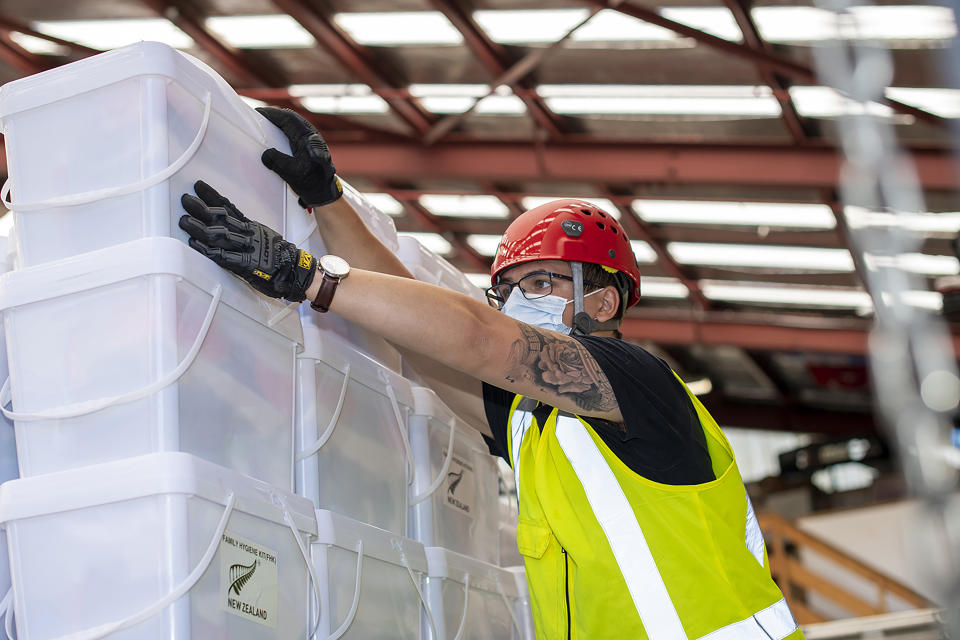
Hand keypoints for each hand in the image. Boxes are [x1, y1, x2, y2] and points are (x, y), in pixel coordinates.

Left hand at [179, 180, 316, 301]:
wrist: (296, 271)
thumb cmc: (282, 257)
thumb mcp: (264, 236)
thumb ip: (247, 230)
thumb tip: (231, 224)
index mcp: (251, 227)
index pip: (229, 208)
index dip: (212, 197)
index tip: (199, 187)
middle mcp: (247, 234)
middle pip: (221, 217)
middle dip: (200, 208)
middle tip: (186, 200)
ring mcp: (245, 249)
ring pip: (219, 234)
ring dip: (199, 227)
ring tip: (184, 220)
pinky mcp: (244, 264)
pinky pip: (222, 255)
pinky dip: (207, 249)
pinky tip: (194, 243)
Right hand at [257, 106, 343, 208]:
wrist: (325, 192)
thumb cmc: (314, 183)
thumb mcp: (292, 174)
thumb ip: (278, 162)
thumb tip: (266, 155)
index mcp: (308, 138)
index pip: (288, 118)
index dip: (272, 114)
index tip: (258, 112)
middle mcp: (311, 135)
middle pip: (290, 118)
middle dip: (274, 115)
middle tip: (259, 116)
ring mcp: (312, 139)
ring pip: (293, 123)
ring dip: (279, 122)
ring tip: (266, 123)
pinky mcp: (310, 145)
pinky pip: (295, 130)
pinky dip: (284, 129)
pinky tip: (277, 134)